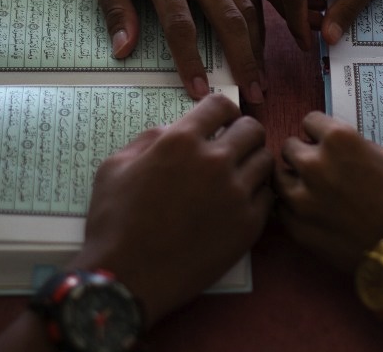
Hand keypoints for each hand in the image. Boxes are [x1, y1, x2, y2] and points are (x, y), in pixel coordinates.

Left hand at [52, 0, 264, 102]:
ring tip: (262, 79)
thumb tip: (123, 51)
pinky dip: (258, 22)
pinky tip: (260, 47)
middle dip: (244, 60)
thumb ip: (116, 10)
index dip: (191, 61)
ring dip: (257, 46)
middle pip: (228, 18)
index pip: (181, 24)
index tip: (199, 92)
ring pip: (247, 7)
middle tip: (254, 94)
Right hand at [70, 94, 273, 325]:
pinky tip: (240, 201)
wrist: (128, 278)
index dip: (222, 111)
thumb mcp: (115, 166)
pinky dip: (257, 194)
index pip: (221, 105)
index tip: (222, 121)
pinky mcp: (249, 225)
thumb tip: (175, 129)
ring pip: (266, 161)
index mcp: (181, 141)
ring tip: (238, 175)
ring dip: (253, 162)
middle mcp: (214, 161)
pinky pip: (268, 196)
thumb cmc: (114, 222)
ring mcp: (235, 193)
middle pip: (253, 129)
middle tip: (233, 147)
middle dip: (243, 133)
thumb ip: (150, 139)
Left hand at [275, 111, 382, 270]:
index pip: (310, 121)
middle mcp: (313, 164)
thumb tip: (339, 147)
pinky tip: (313, 212)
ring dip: (294, 179)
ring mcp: (300, 198)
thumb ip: (357, 146)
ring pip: (278, 177)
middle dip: (304, 153)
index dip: (320, 132)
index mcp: (339, 140)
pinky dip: (293, 207)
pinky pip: (281, 208)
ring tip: (313, 190)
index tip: (326, 142)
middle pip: (289, 147)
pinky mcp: (296, 227)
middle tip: (321, 168)